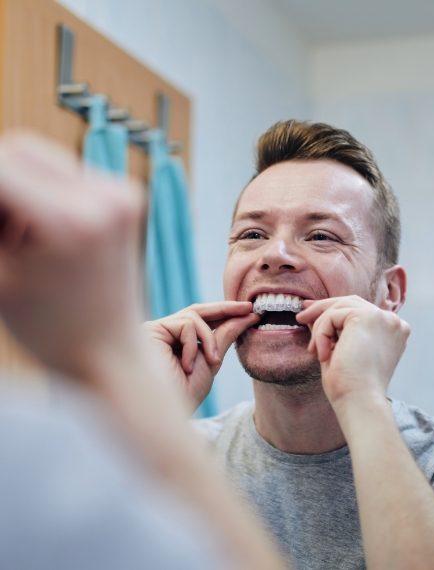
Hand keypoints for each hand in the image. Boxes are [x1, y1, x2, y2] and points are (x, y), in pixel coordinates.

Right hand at [0, 131, 143, 378]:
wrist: (112, 353)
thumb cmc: (50, 331)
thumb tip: (0, 185)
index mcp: (71, 220)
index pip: (0, 167)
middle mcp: (106, 197)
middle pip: (19, 149)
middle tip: (2, 234)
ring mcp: (122, 194)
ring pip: (40, 157)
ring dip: (15, 185)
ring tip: (16, 237)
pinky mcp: (127, 196)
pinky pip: (65, 172)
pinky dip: (41, 189)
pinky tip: (39, 231)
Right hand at [144, 302, 258, 409]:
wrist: (162, 416)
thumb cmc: (183, 395)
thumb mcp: (210, 363)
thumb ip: (224, 338)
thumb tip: (244, 317)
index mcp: (175, 343)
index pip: (201, 321)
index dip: (225, 313)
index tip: (251, 312)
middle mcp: (162, 334)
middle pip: (196, 311)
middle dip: (225, 309)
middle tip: (249, 308)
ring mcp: (155, 331)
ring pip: (193, 317)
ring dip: (209, 340)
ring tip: (212, 362)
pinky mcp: (150, 330)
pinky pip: (185, 325)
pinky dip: (194, 345)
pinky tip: (187, 366)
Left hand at [296, 295, 410, 408]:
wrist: (359, 401)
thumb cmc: (350, 385)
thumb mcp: (341, 351)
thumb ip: (332, 330)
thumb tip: (312, 313)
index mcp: (392, 331)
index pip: (360, 310)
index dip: (334, 309)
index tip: (310, 312)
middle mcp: (392, 321)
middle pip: (350, 302)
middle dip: (322, 308)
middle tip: (301, 317)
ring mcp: (382, 317)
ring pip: (338, 308)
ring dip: (320, 328)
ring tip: (312, 350)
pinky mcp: (368, 317)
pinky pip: (332, 316)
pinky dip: (321, 335)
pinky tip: (323, 356)